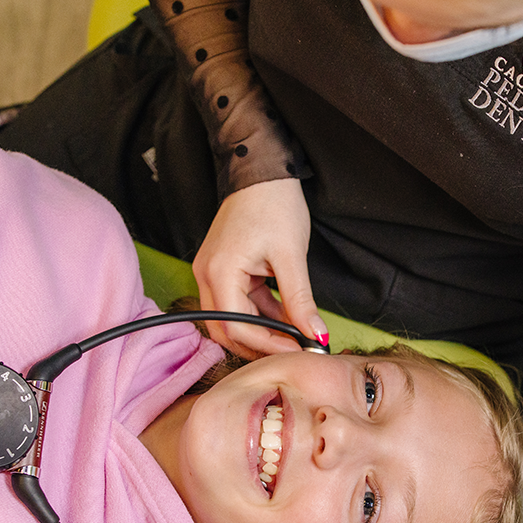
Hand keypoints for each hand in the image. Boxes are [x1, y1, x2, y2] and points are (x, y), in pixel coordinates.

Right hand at [192, 178, 327, 358]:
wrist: (261, 171)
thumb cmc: (273, 204)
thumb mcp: (291, 256)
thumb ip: (300, 300)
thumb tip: (315, 335)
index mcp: (219, 273)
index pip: (237, 328)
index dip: (268, 346)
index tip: (299, 350)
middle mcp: (206, 276)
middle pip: (226, 330)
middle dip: (259, 345)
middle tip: (294, 350)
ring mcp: (211, 272)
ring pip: (232, 319)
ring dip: (261, 330)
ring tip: (295, 335)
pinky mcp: (221, 269)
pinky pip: (238, 302)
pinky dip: (260, 314)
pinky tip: (286, 317)